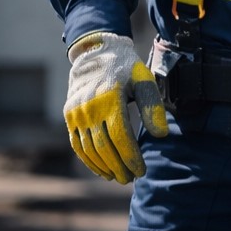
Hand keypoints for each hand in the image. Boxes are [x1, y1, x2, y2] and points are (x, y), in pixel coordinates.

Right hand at [63, 32, 168, 184]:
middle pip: (104, 147)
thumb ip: (153, 107)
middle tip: (131, 179)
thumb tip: (161, 135)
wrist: (96, 52)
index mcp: (110, 98)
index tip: (142, 171)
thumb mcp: (144, 80)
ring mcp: (76, 113)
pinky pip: (77, 144)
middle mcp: (89, 107)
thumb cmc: (126, 68)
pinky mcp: (69, 115)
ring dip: (103, 166)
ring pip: (89, 148)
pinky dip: (88, 160)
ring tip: (118, 177)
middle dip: (118, 166)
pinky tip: (101, 169)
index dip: (131, 157)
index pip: (120, 137)